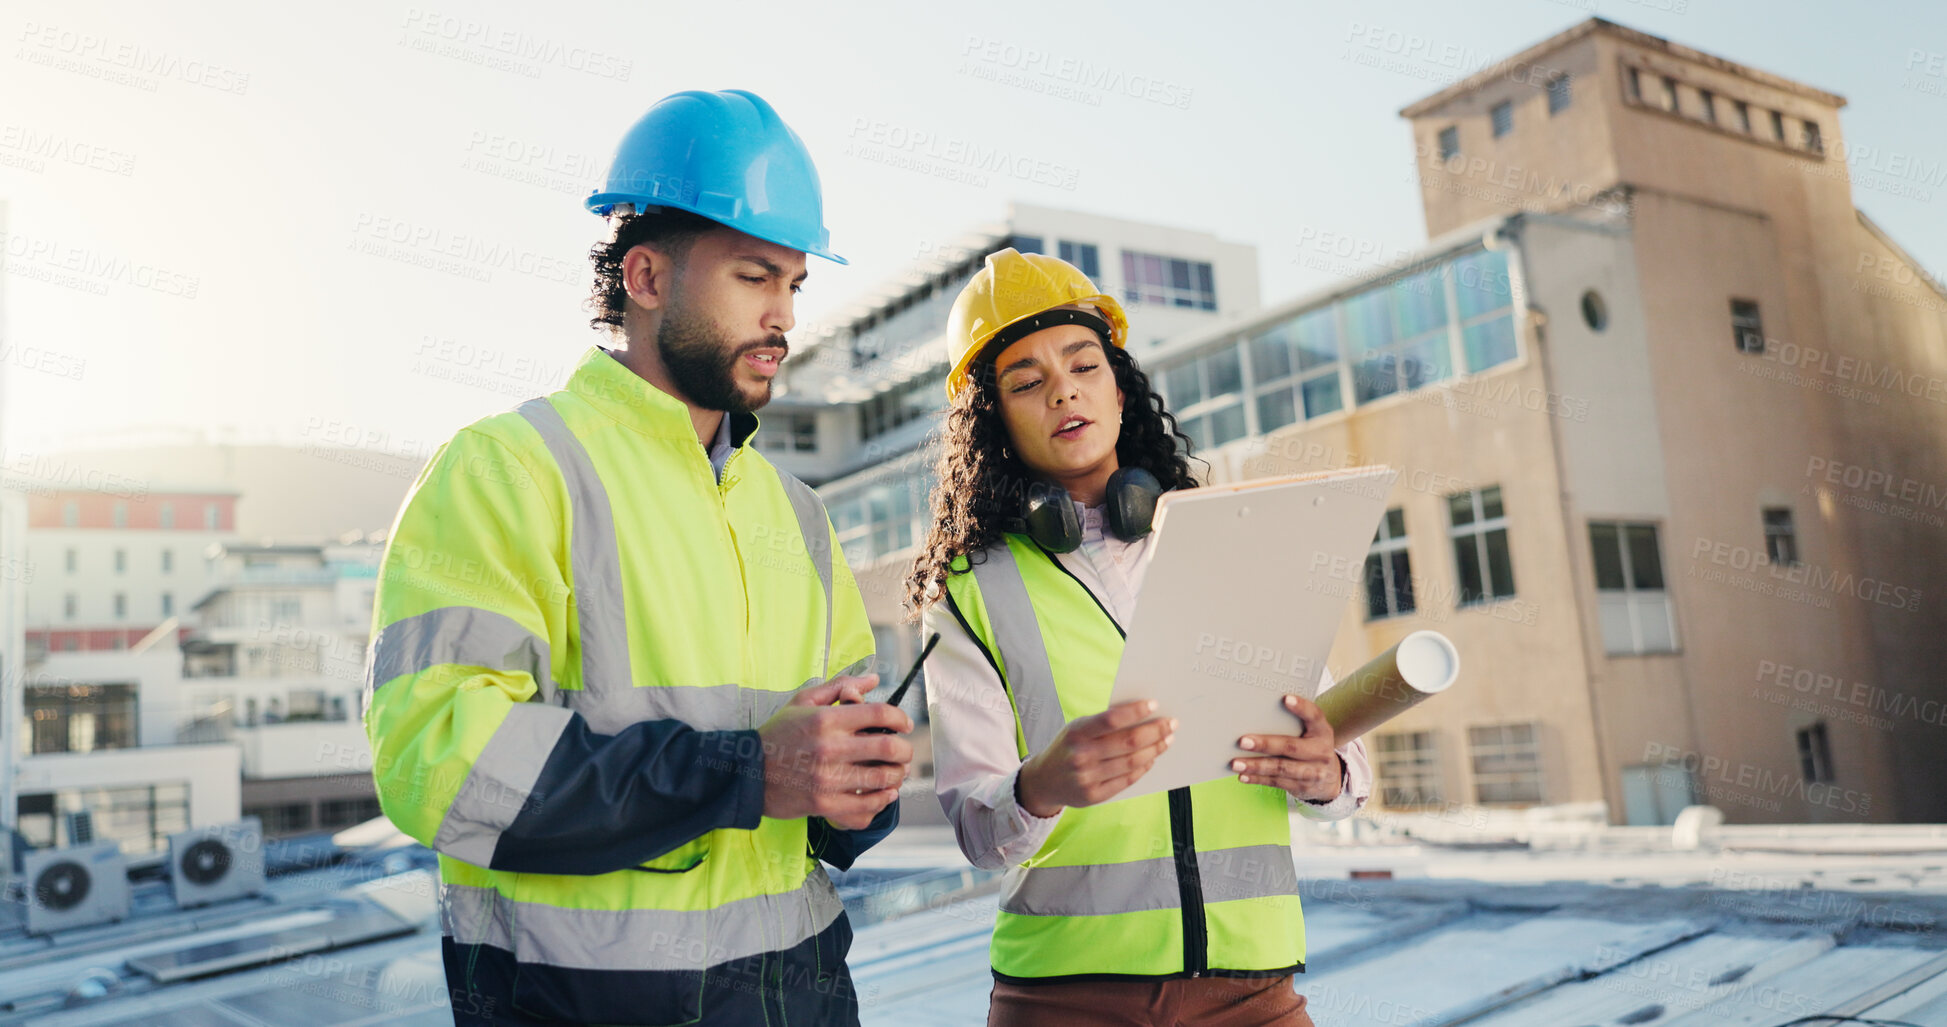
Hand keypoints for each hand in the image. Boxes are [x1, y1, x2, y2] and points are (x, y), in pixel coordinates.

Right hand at [758, 675, 914, 829]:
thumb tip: (874, 679)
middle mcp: (829, 748)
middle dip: (905, 750)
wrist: (747, 773)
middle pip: (887, 748)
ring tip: (896, 771)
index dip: (900, 718)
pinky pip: (866, 805)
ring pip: (881, 778)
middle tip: (904, 751)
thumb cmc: (778, 734)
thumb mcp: (803, 702)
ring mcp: (828, 779)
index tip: (904, 724)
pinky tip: (885, 792)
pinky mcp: (825, 804)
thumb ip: (840, 687)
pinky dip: (883, 799)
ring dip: (897, 775)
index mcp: (826, 720)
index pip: (878, 714)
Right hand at [1016, 700, 1174, 817]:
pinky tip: (1152, 758)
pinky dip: (1143, 768)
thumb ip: (1103, 724)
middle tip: (1171, 724)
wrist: (1043, 781)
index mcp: (1076, 733)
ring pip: (1132, 762)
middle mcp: (1081, 756)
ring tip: (1167, 740)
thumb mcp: (1076, 729)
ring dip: (1154, 750)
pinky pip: (1127, 780)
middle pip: (1128, 742)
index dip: (1135, 711)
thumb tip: (1141, 714)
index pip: (1111, 719)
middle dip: (1155, 732)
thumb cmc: (1067, 748)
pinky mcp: (1094, 795)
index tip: (1154, 704)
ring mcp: (1088, 778)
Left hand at [1232, 694, 1340, 801]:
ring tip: (1236, 763)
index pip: (1314, 716)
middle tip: (1243, 741)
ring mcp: (1313, 772)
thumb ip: (1293, 724)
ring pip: (1281, 768)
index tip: (1285, 699)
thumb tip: (1256, 717)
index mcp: (1322, 731)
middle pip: (1291, 746)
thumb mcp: (1311, 734)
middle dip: (1265, 744)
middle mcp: (1321, 751)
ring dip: (1256, 766)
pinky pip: (1276, 782)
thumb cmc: (1311, 747)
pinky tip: (1243, 775)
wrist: (1330, 779)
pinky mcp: (1302, 787)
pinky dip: (1258, 779)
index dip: (1302, 708)